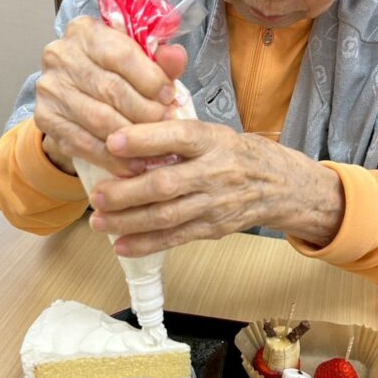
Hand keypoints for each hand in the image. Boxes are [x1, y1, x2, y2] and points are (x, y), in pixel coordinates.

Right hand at [35, 16, 186, 176]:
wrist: (77, 93)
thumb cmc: (115, 73)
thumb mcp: (139, 60)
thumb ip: (161, 60)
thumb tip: (176, 57)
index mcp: (86, 31)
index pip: (121, 54)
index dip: (150, 79)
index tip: (169, 97)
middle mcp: (61, 55)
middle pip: (111, 89)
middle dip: (145, 112)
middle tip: (165, 126)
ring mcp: (50, 88)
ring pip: (99, 119)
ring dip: (132, 138)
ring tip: (154, 148)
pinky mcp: (45, 118)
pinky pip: (83, 143)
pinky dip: (112, 158)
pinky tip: (133, 165)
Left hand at [87, 120, 344, 254]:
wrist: (279, 185)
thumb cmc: (234, 153)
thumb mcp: (212, 131)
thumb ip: (175, 132)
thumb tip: (126, 133)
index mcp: (212, 140)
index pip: (177, 137)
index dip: (144, 139)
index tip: (113, 141)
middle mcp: (215, 171)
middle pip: (166, 184)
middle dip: (126, 192)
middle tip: (97, 196)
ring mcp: (215, 203)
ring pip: (167, 216)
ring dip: (129, 221)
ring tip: (100, 221)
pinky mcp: (213, 228)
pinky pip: (176, 238)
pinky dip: (146, 243)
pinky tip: (121, 245)